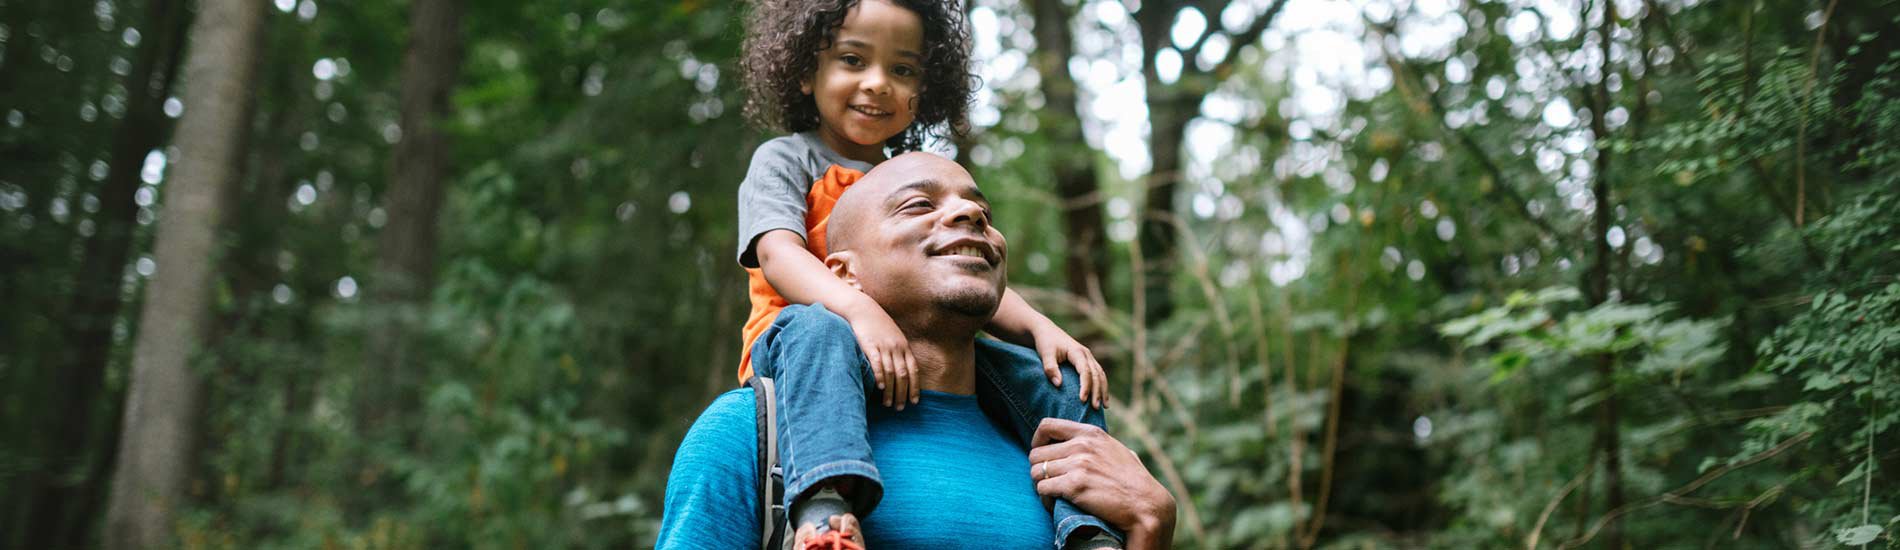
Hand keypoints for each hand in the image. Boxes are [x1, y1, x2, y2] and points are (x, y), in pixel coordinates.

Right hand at [841, 300, 916, 409]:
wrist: (863, 309)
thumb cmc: (878, 325)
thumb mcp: (894, 337)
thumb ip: (899, 352)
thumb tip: (902, 372)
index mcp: (904, 347)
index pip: (913, 371)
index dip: (915, 387)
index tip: (914, 402)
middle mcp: (896, 347)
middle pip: (903, 375)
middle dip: (902, 393)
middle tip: (900, 408)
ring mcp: (884, 346)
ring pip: (891, 373)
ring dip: (891, 391)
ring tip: (888, 404)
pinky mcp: (870, 345)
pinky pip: (877, 363)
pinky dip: (880, 376)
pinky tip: (880, 388)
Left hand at [1030, 419, 1175, 548]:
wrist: (1145, 504)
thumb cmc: (1133, 480)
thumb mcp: (1115, 449)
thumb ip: (1094, 443)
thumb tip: (1076, 442)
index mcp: (1090, 433)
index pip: (1046, 426)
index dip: (1037, 441)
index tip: (1042, 455)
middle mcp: (1082, 445)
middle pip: (1036, 454)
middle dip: (1039, 469)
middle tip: (1049, 481)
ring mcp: (1078, 465)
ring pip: (1036, 472)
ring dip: (1041, 485)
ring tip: (1053, 495)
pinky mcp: (1074, 486)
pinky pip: (1043, 490)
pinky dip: (1045, 500)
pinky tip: (1055, 504)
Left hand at [1031, 324, 1107, 408]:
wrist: (1046, 331)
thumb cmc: (1045, 343)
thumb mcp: (1045, 354)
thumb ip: (1050, 368)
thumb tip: (1059, 385)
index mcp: (1077, 351)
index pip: (1085, 371)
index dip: (1085, 386)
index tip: (1082, 400)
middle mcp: (1086, 354)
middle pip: (1096, 374)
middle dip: (1097, 391)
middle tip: (1095, 408)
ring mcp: (1088, 357)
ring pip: (1100, 374)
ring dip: (1103, 390)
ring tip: (1105, 406)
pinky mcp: (1087, 361)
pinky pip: (1098, 374)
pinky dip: (1101, 385)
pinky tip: (1102, 397)